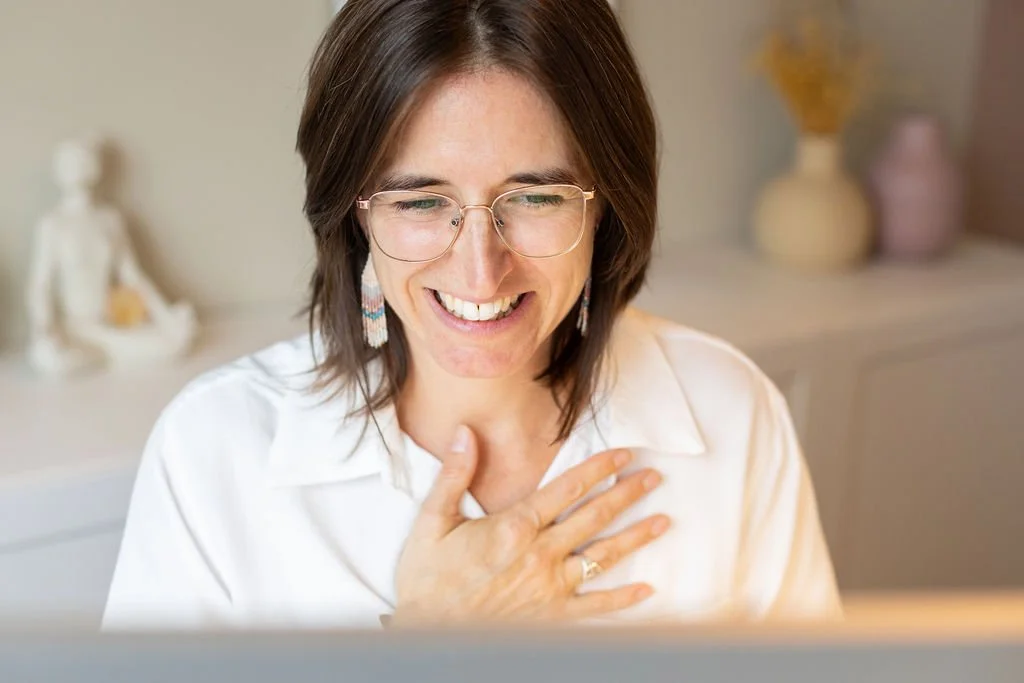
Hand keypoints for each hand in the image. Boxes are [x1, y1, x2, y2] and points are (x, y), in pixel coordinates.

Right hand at [393, 425, 668, 624]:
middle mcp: (540, 554)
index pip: (568, 487)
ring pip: (603, 556)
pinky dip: (623, 599)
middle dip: (627, 494)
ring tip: (663, 521)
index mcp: (515, 526)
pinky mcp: (551, 615)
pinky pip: (595, 606)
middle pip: (594, 516)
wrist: (428, 630)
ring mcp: (550, 586)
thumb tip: (466, 433)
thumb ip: (455, 474)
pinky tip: (647, 589)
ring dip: (635, 537)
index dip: (599, 468)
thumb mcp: (433, 520)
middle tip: (653, 477)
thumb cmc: (428, 577)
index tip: (624, 453)